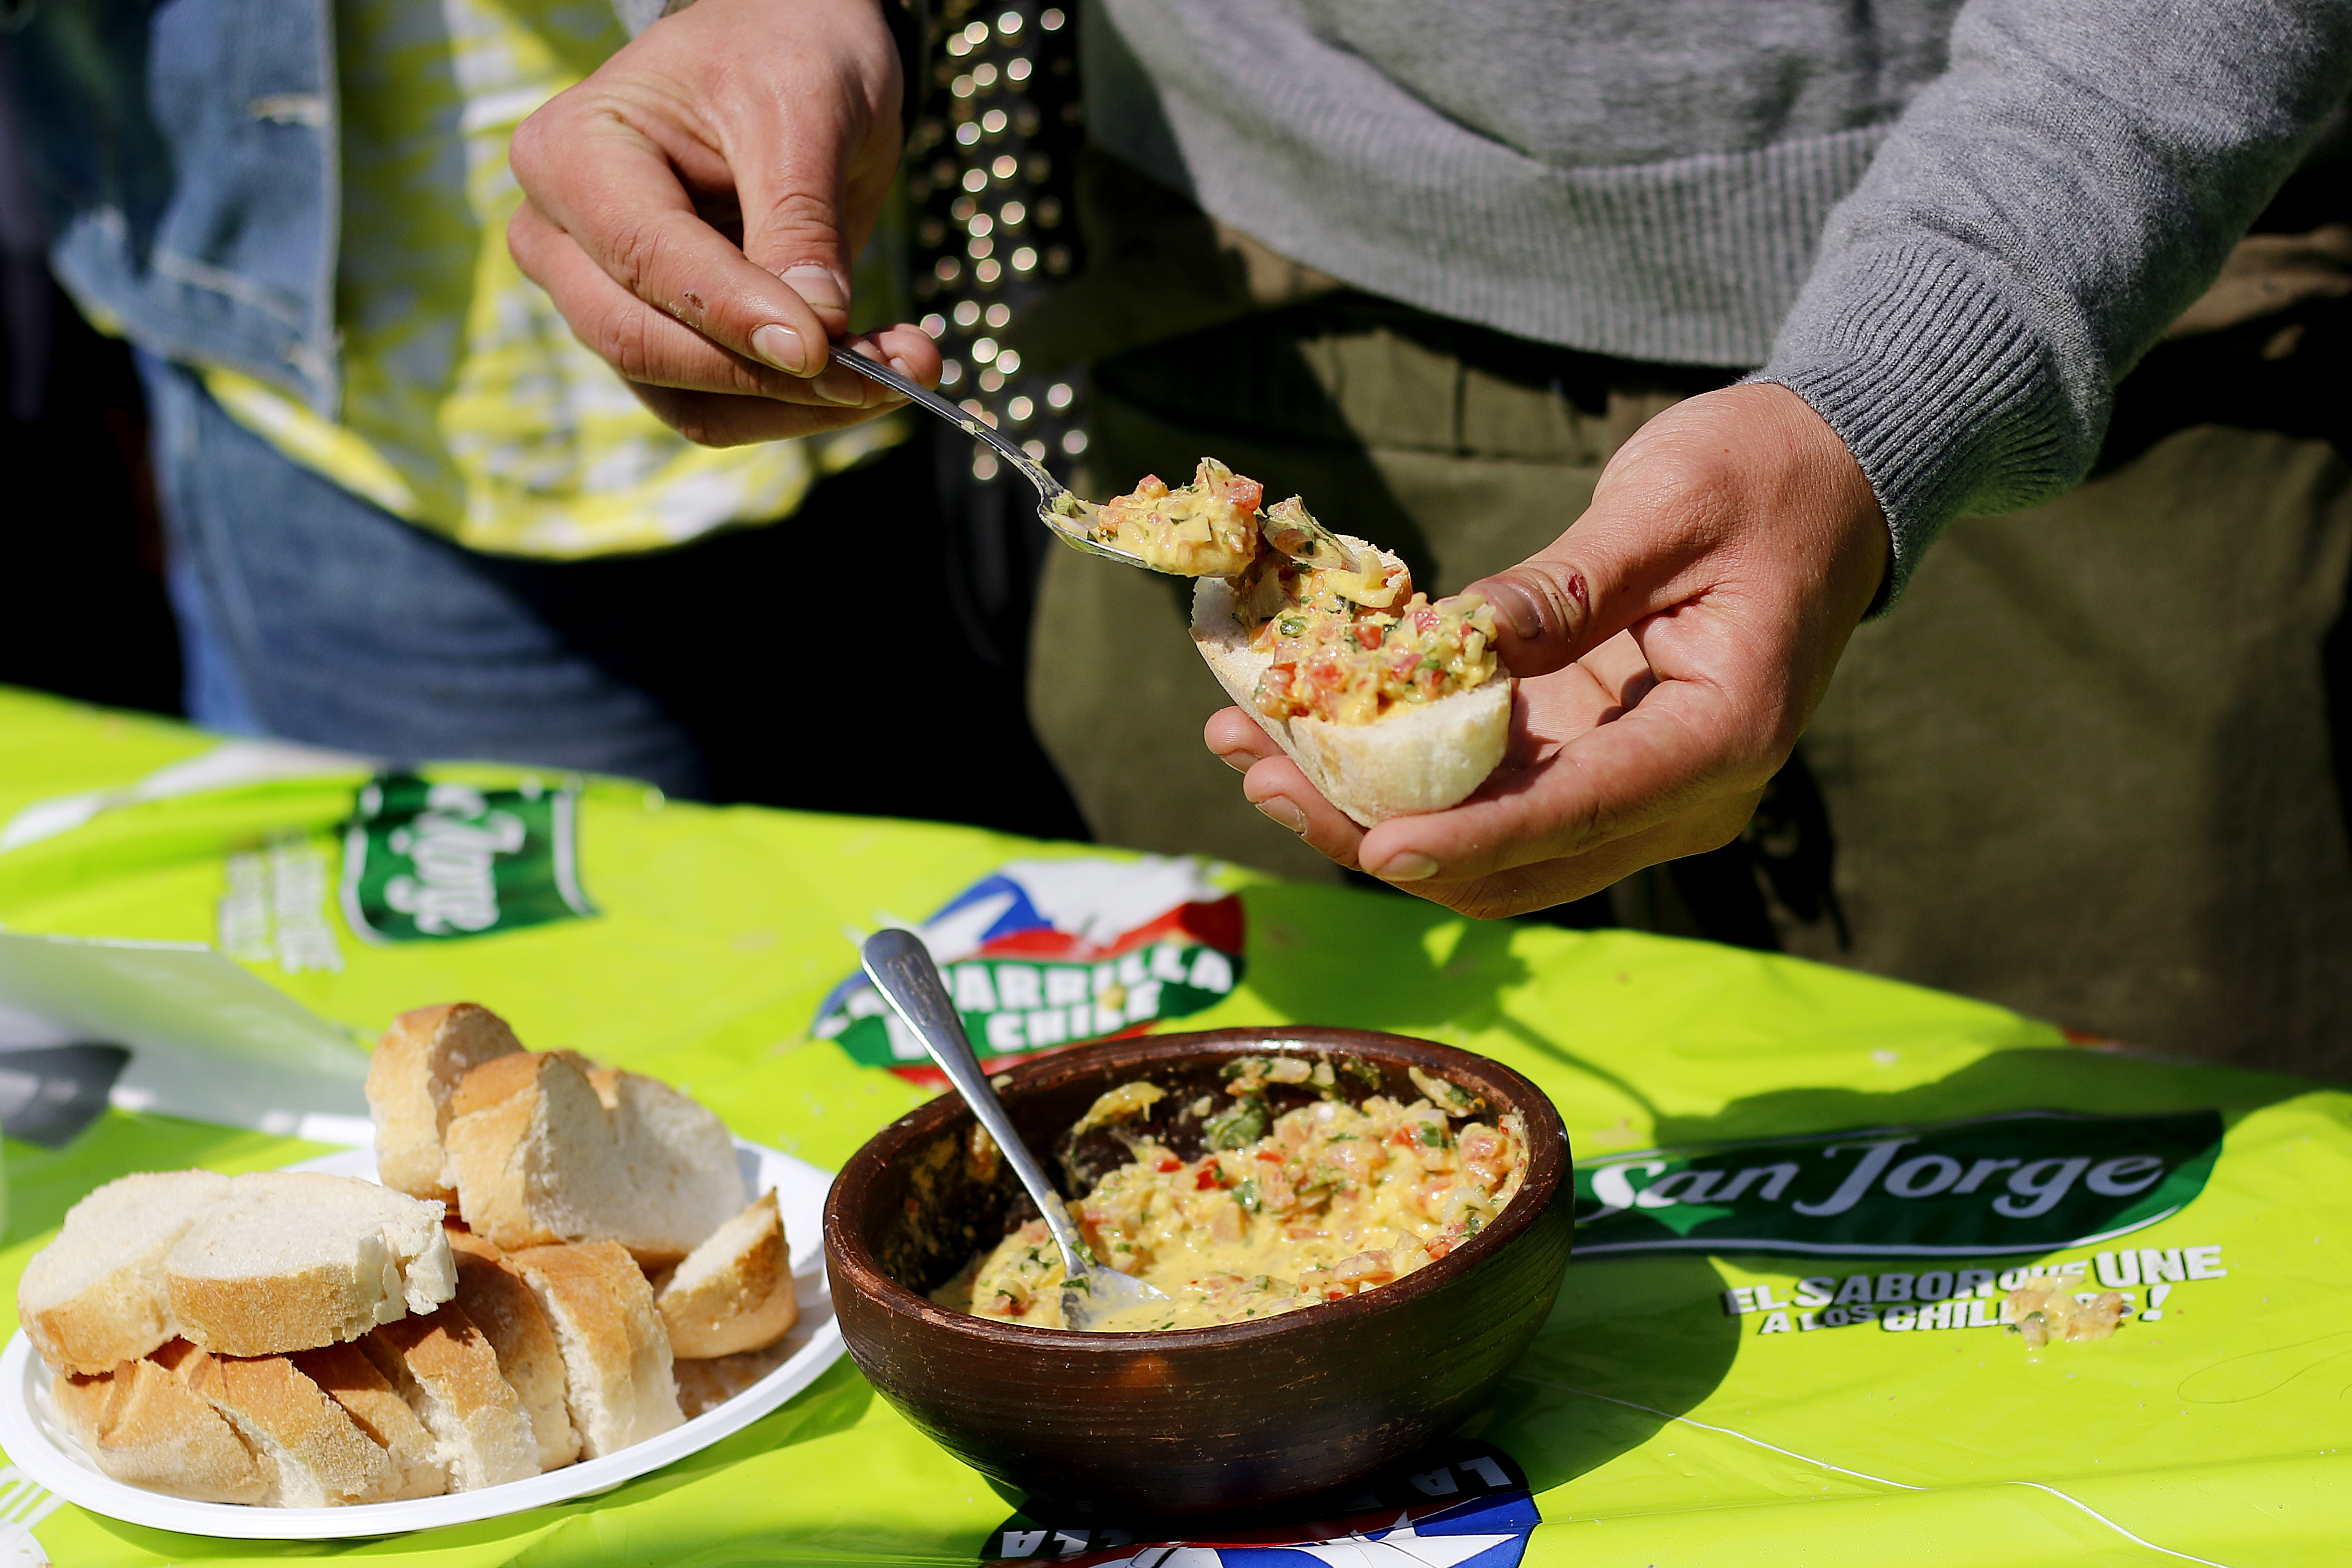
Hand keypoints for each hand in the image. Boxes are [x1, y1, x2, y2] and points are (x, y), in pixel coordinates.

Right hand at [507, 0, 940, 444]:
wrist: (785, 52)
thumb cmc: (781, 54)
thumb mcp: (806, 112)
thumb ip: (801, 223)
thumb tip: (816, 338)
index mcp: (572, 154)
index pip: (643, 259)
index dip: (734, 314)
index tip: (827, 346)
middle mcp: (562, 239)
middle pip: (648, 345)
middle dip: (775, 375)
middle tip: (896, 370)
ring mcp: (601, 301)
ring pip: (687, 398)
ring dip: (799, 405)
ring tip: (904, 369)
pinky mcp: (657, 343)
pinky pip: (718, 407)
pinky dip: (797, 407)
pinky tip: (871, 377)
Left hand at [1205, 382, 1889, 918]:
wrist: (1824, 483)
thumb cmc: (1759, 480)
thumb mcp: (1665, 509)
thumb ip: (1566, 585)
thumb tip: (1458, 643)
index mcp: (1722, 736)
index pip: (1581, 811)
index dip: (1471, 835)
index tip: (1374, 844)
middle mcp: (1682, 794)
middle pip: (1514, 858)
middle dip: (1379, 833)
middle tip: (1259, 775)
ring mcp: (1632, 790)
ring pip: (1487, 848)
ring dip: (1366, 814)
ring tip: (1251, 755)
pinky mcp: (1590, 764)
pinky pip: (1487, 799)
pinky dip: (1399, 777)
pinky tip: (1306, 731)